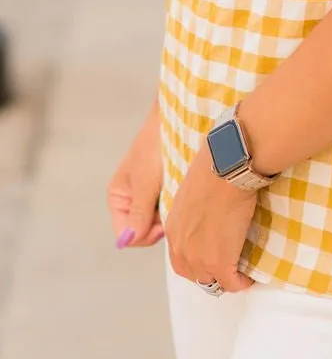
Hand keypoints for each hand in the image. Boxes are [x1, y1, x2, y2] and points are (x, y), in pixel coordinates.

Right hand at [107, 98, 165, 248]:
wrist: (177, 117)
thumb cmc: (155, 145)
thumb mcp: (145, 182)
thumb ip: (138, 213)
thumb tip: (128, 240)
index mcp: (118, 198)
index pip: (127, 234)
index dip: (145, 234)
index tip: (163, 224)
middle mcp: (132, 199)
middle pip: (145, 229)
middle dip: (161, 222)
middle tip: (174, 203)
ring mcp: (150, 193)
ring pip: (160, 217)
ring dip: (171, 210)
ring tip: (180, 192)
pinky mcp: (166, 185)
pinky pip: (171, 204)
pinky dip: (178, 201)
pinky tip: (185, 190)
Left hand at [164, 144, 256, 293]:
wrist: (225, 169)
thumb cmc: (214, 169)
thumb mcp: (193, 191)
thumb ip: (195, 209)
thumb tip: (209, 206)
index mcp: (173, 229)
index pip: (181, 258)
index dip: (198, 261)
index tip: (213, 257)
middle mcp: (180, 248)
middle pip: (194, 275)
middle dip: (210, 274)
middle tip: (227, 268)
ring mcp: (198, 258)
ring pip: (210, 282)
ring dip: (224, 280)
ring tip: (238, 274)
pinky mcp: (219, 262)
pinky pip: (230, 283)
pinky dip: (240, 283)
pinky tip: (248, 278)